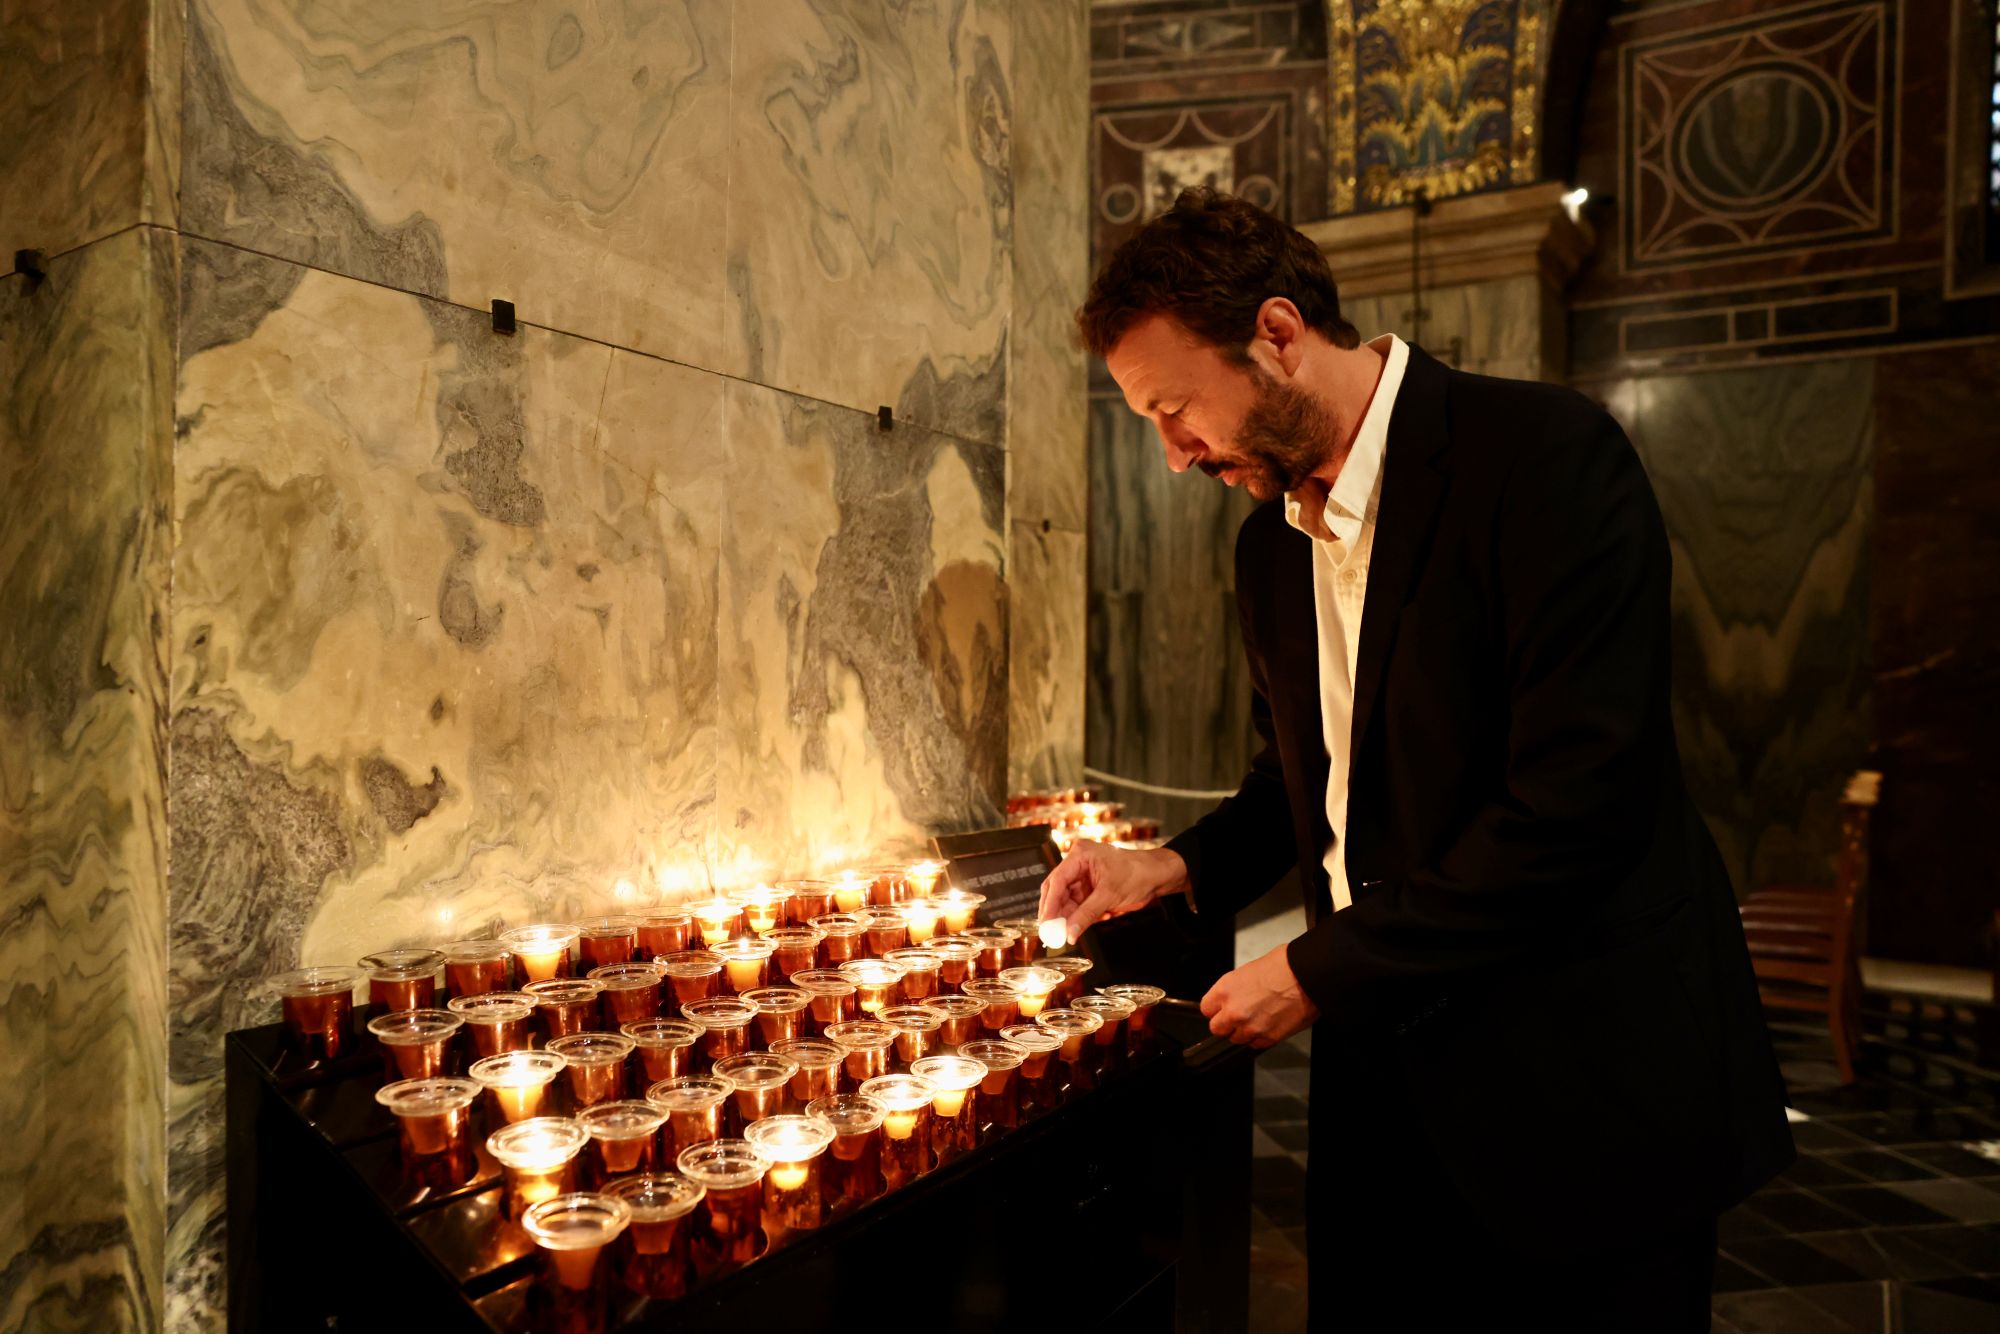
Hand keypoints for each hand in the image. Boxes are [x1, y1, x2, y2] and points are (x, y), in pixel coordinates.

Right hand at [1036, 842, 1189, 945]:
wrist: (1158, 876)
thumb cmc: (1138, 873)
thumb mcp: (1110, 894)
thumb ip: (1087, 914)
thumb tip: (1069, 932)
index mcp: (1080, 855)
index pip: (1058, 880)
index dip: (1050, 903)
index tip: (1046, 922)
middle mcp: (1078, 865)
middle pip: (1057, 890)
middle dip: (1054, 911)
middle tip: (1049, 932)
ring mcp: (1084, 878)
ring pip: (1065, 901)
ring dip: (1064, 918)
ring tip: (1060, 935)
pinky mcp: (1091, 890)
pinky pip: (1077, 906)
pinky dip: (1075, 918)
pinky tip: (1072, 930)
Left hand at [1200, 942, 1317, 1049]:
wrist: (1307, 976)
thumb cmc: (1283, 966)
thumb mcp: (1248, 971)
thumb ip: (1234, 989)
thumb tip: (1232, 998)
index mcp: (1226, 990)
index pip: (1206, 1009)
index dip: (1216, 1009)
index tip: (1221, 1009)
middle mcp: (1234, 1011)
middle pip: (1217, 1028)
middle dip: (1227, 1023)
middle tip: (1239, 1016)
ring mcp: (1250, 1027)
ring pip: (1236, 1039)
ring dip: (1244, 1031)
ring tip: (1259, 1017)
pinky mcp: (1268, 1038)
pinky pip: (1256, 1044)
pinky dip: (1261, 1037)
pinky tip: (1269, 1023)